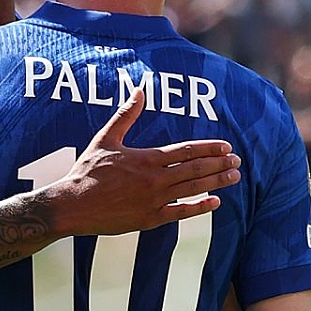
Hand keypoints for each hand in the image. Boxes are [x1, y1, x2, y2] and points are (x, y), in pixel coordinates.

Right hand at [43, 88, 241, 237]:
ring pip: (193, 188)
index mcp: (147, 158)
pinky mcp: (150, 219)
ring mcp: (155, 200)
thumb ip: (126, 115)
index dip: (209, 148)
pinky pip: (181, 213)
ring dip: (216, 182)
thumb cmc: (87, 171)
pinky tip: (215, 202)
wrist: (73, 205)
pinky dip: (200, 207)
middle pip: (196, 169)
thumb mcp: (105, 139)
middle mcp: (155, 179)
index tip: (226, 146)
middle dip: (219, 163)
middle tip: (237, 160)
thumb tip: (139, 91)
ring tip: (234, 176)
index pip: (187, 150)